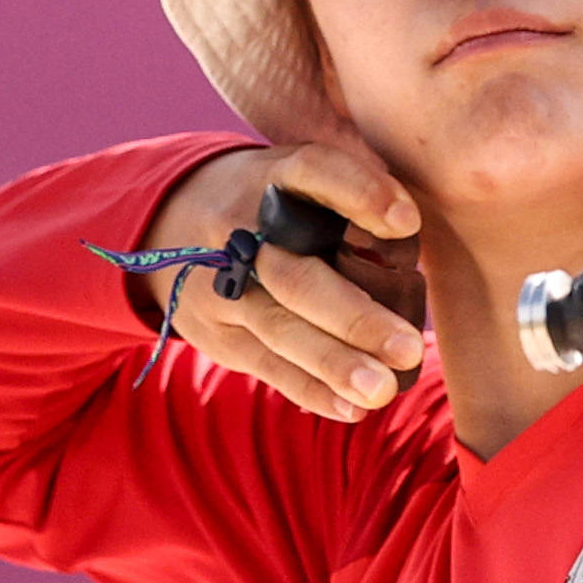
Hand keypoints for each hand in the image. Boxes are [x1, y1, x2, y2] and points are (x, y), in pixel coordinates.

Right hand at [141, 142, 427, 421]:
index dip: (360, 194)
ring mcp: (222, 287)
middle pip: (296, 279)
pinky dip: (310, 389)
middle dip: (353, 318)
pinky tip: (352, 409)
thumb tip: (413, 235)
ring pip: (280, 330)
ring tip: (382, 389)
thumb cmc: (276, 199)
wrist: (169, 221)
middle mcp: (241, 231)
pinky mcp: (218, 333)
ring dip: (333, 363)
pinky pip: (266, 365)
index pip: (315, 173)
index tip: (408, 223)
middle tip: (409, 348)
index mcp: (274, 177)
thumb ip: (357, 192)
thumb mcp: (304, 174)